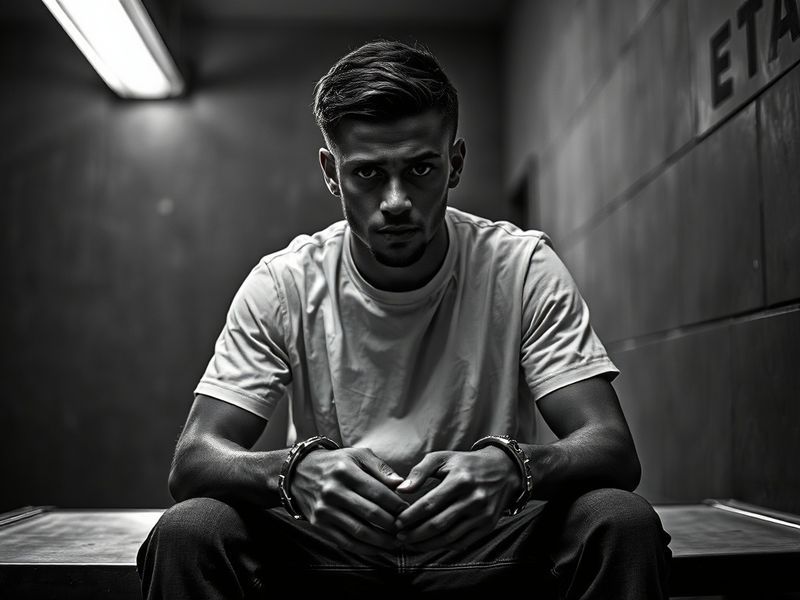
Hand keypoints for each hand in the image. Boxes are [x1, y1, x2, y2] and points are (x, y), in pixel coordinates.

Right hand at [291, 447, 409, 554]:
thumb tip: (401, 484)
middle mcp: (333, 490)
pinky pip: (346, 542)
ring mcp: (325, 510)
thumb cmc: (336, 464)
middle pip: (371, 513)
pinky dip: (365, 549)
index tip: (408, 511)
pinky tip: (378, 549)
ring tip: (396, 542)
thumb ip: (380, 468)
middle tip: (406, 529)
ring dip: (382, 540)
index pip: (378, 491)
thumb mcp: (357, 455)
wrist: (299, 473)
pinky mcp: (319, 525)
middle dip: (392, 524)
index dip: (396, 504)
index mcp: (345, 470)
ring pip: (359, 531)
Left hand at [393, 447, 519, 550]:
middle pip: (438, 524)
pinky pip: (462, 542)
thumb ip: (420, 471)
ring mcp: (482, 515)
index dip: (411, 516)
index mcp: (460, 480)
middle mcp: (473, 499)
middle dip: (415, 534)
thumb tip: (401, 489)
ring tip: (411, 543)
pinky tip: (430, 544)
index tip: (397, 522)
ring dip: (427, 544)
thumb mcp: (443, 458)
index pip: (429, 504)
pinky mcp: (487, 526)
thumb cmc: (465, 463)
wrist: (503, 470)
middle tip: (400, 537)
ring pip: (449, 537)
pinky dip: (444, 546)